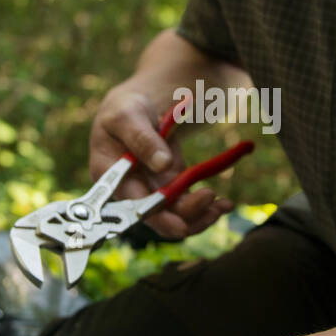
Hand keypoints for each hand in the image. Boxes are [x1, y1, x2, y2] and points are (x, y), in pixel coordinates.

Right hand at [90, 85, 232, 239]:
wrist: (136, 109)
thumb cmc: (124, 110)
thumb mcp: (127, 115)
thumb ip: (141, 138)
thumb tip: (162, 164)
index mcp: (110, 177)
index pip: (132, 205)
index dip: (157, 217)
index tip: (181, 225)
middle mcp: (130, 191)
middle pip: (157, 216)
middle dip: (185, 216)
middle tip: (210, 198)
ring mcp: (151, 191)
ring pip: (175, 215)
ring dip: (199, 215)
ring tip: (223, 205)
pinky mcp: (169, 188)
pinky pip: (187, 204)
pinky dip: (207, 206)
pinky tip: (225, 204)